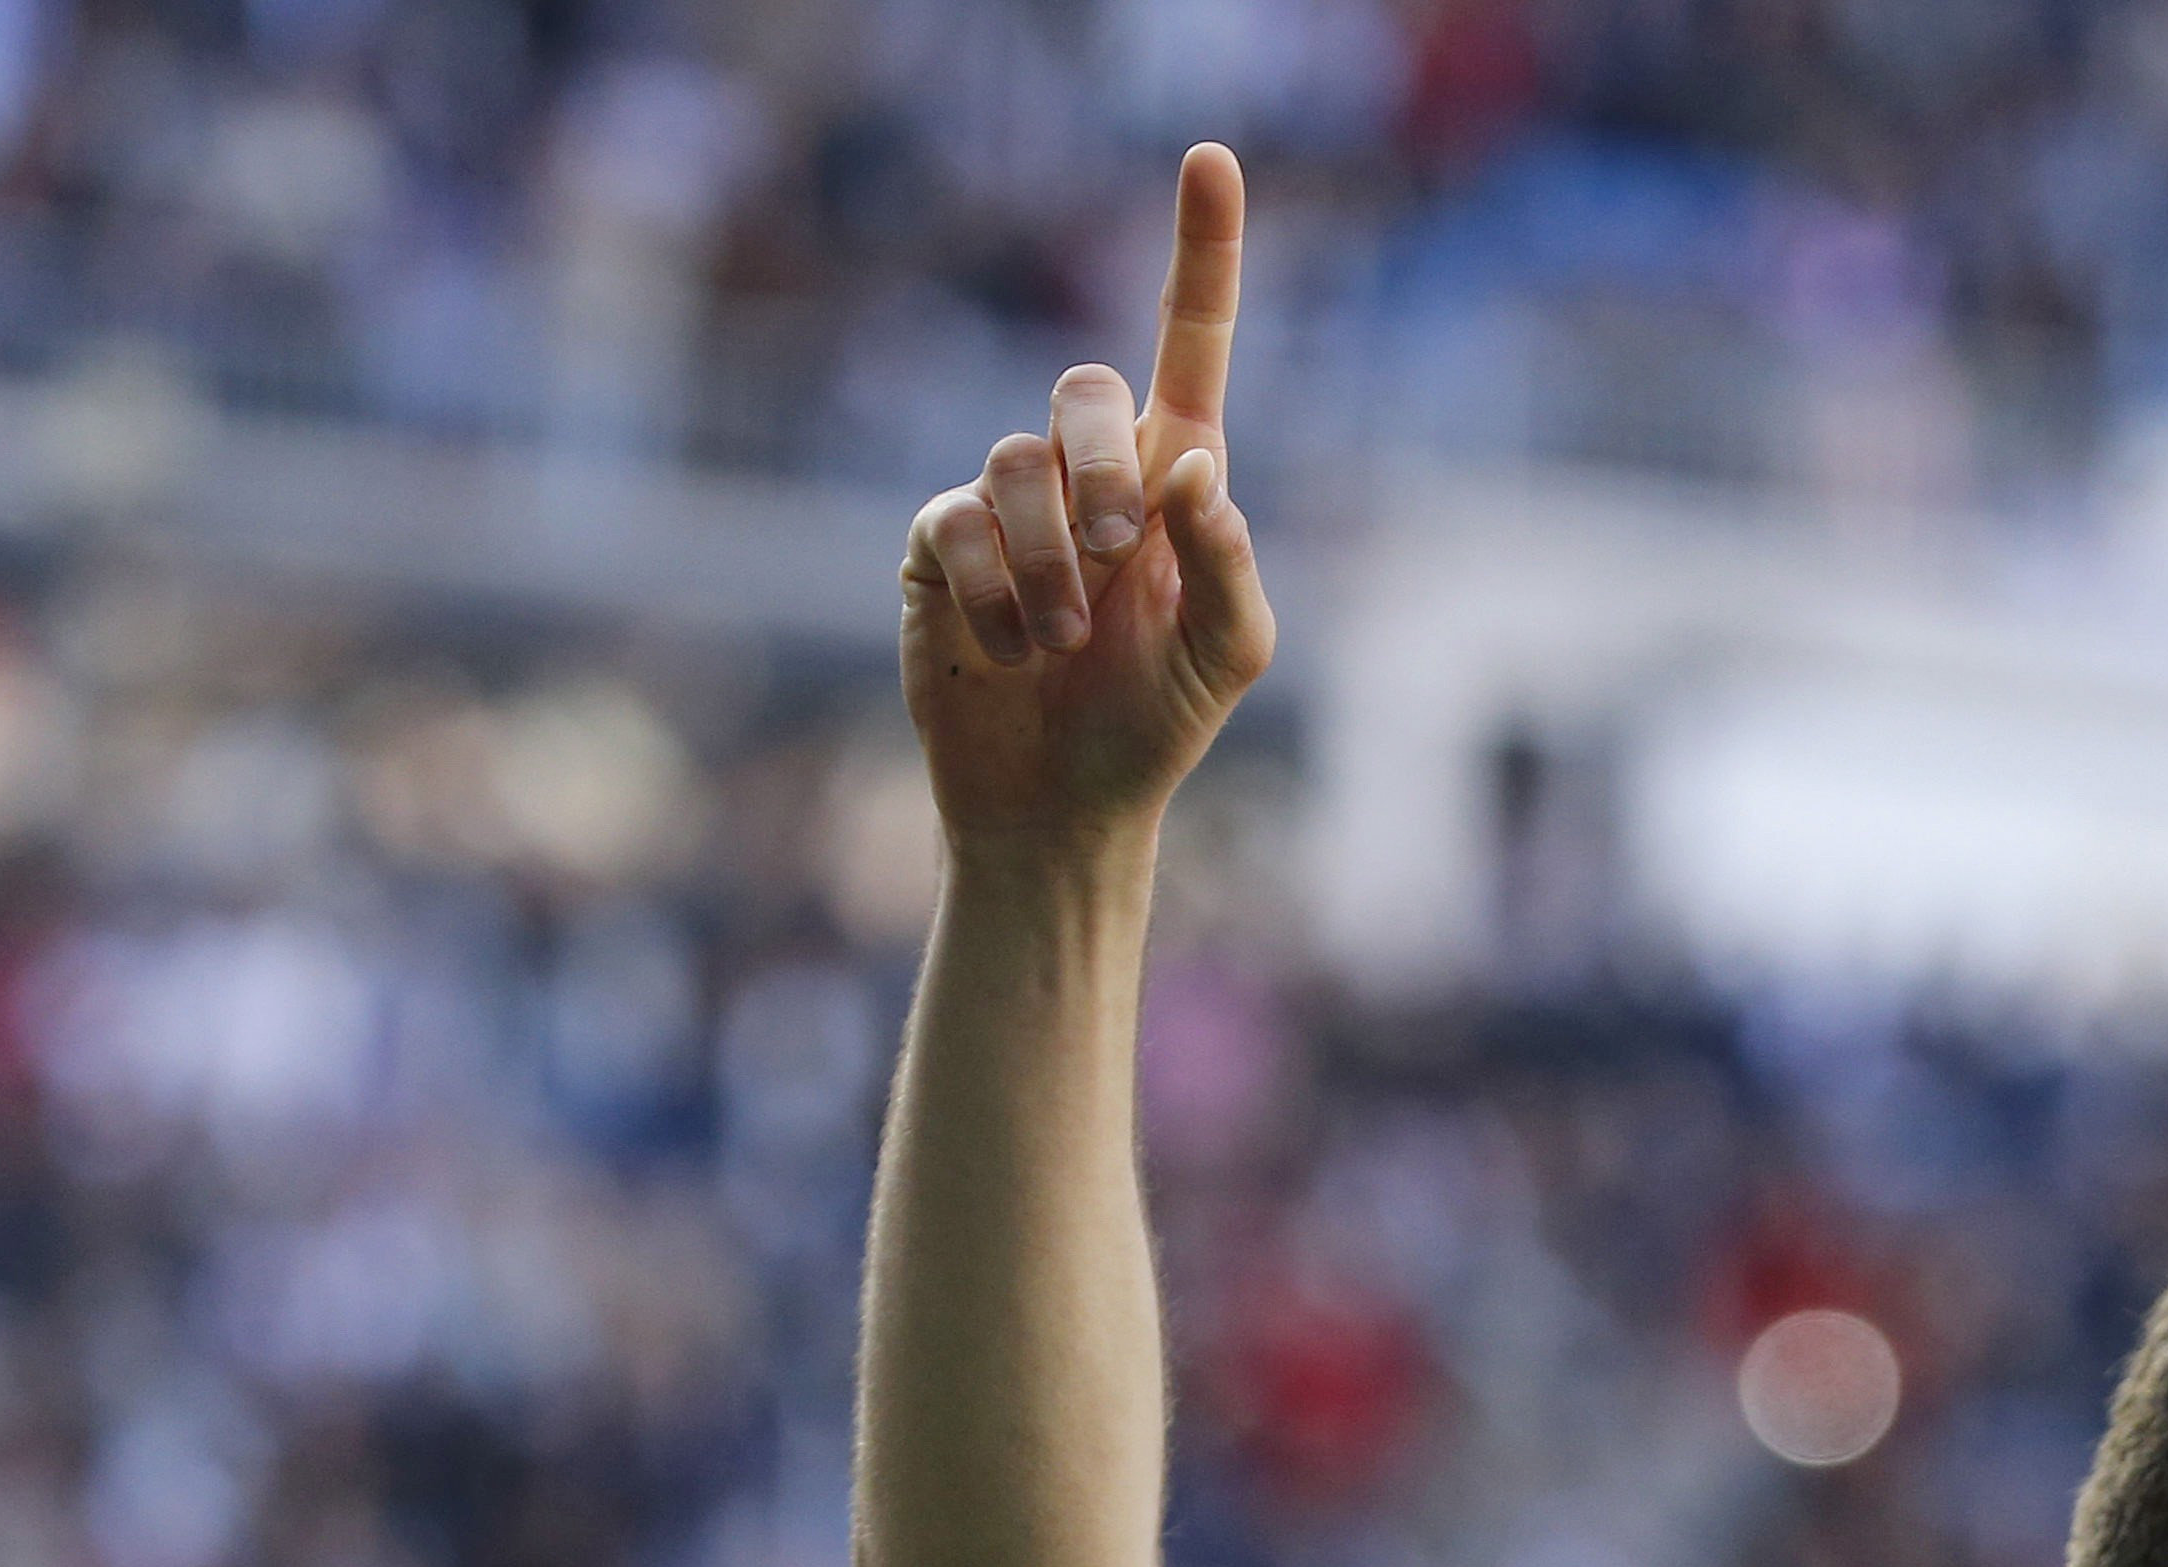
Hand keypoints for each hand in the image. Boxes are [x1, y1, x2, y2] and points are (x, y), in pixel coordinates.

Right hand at [900, 142, 1278, 853]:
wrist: (1063, 808)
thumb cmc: (1155, 725)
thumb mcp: (1226, 656)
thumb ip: (1227, 561)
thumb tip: (1196, 469)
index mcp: (1172, 480)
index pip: (1190, 344)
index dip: (1200, 251)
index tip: (1211, 157)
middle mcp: (1087, 474)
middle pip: (1086, 386)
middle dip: (1102, 461)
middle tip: (1119, 546)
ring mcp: (1007, 507)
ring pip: (1014, 465)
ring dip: (1051, 562)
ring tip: (1063, 642)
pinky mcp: (941, 550)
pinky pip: (959, 527)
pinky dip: (998, 596)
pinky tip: (1014, 653)